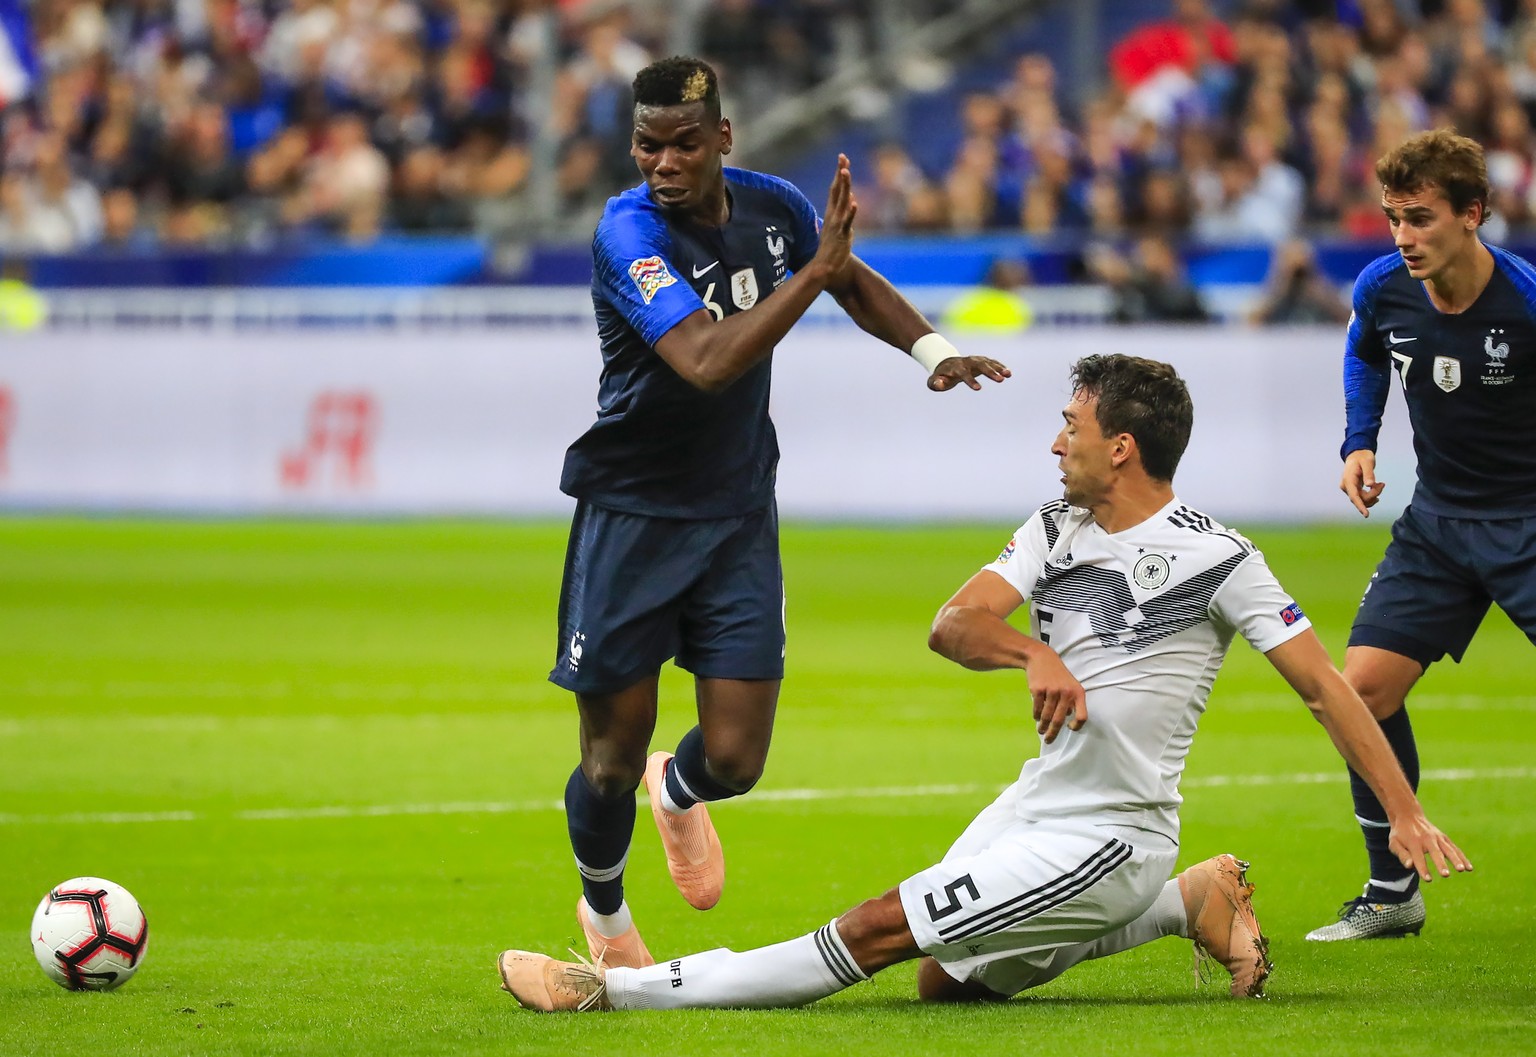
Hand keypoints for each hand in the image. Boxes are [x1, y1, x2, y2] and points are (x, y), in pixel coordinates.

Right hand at [811, 154, 856, 279]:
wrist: (824, 268)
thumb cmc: (831, 249)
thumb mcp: (837, 227)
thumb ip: (843, 212)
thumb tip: (850, 198)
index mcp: (832, 213)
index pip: (835, 189)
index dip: (839, 174)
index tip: (842, 159)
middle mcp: (833, 216)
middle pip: (837, 191)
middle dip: (840, 174)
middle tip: (842, 157)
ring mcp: (837, 225)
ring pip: (842, 202)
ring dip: (844, 187)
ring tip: (846, 172)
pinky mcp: (842, 235)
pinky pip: (847, 222)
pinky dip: (850, 212)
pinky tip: (854, 202)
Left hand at [928, 355, 1011, 391]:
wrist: (946, 363)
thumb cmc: (940, 376)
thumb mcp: (934, 381)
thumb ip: (935, 383)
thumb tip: (939, 383)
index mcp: (956, 368)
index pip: (964, 374)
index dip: (971, 381)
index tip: (979, 389)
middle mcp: (967, 362)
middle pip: (980, 365)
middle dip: (990, 372)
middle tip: (1000, 380)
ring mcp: (976, 360)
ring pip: (988, 362)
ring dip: (998, 368)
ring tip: (1008, 375)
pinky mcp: (982, 360)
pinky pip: (992, 362)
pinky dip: (1000, 366)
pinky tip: (1008, 373)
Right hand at [1026, 647, 1086, 743]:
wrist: (1041, 658)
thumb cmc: (1058, 675)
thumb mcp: (1070, 685)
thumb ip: (1071, 702)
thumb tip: (1067, 719)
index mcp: (1078, 693)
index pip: (1082, 716)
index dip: (1077, 726)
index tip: (1069, 728)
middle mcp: (1066, 693)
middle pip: (1060, 720)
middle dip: (1053, 733)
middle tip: (1049, 740)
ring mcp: (1051, 691)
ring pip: (1047, 716)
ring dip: (1043, 726)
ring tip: (1041, 730)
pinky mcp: (1038, 690)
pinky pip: (1037, 709)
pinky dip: (1036, 715)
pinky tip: (1036, 716)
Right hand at [1340, 449, 1383, 516]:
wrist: (1357, 455)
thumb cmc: (1362, 457)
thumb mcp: (1367, 462)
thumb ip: (1369, 473)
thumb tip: (1370, 485)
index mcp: (1348, 479)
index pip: (1354, 496)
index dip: (1360, 506)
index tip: (1366, 514)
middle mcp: (1346, 486)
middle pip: (1360, 499)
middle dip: (1373, 495)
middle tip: (1382, 484)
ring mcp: (1349, 489)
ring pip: (1362, 500)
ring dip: (1373, 496)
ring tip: (1380, 485)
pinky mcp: (1353, 490)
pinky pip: (1362, 498)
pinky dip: (1372, 495)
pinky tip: (1377, 488)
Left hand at [1389, 814, 1472, 881]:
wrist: (1409, 816)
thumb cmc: (1400, 834)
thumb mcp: (1394, 843)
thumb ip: (1402, 855)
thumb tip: (1409, 866)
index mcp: (1413, 842)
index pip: (1418, 857)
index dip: (1423, 868)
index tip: (1428, 879)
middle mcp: (1427, 839)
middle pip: (1435, 853)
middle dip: (1441, 864)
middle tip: (1446, 875)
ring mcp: (1437, 838)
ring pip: (1448, 849)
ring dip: (1456, 860)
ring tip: (1462, 870)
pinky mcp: (1444, 838)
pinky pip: (1454, 848)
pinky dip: (1462, 857)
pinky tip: (1469, 868)